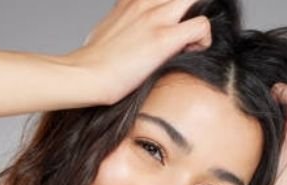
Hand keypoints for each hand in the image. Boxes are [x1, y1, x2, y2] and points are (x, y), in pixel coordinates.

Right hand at [65, 0, 211, 103]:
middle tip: (185, 32)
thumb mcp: (108, 29)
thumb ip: (125, 22)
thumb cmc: (93, 61)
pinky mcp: (163, 38)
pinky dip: (203, 40)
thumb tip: (131, 33)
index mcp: (131, 0)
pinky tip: (188, 53)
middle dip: (190, 8)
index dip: (174, 7)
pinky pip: (202, 26)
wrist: (84, 75)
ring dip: (198, 19)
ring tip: (188, 41)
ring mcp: (155, 18)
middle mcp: (144, 2)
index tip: (174, 23)